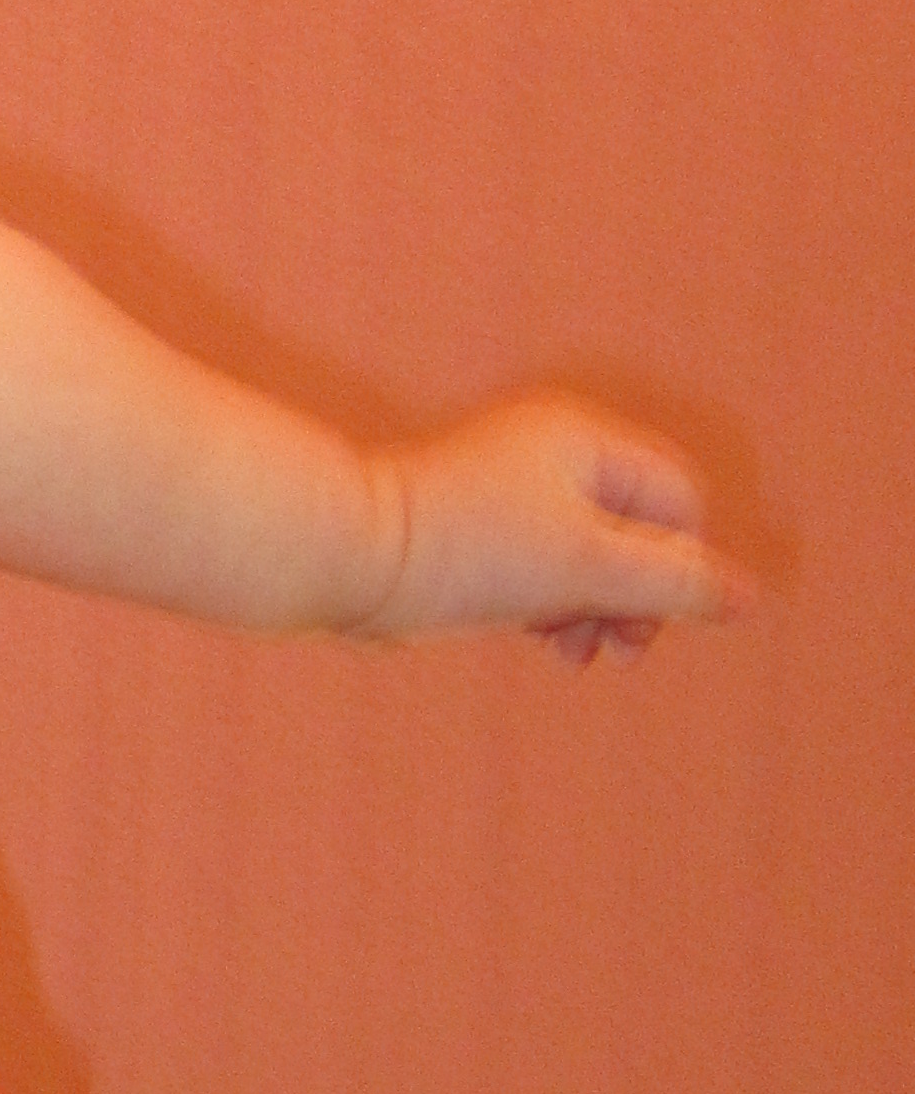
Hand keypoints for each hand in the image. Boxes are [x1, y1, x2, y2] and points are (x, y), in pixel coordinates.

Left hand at [358, 392, 748, 660]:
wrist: (344, 557)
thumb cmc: (463, 552)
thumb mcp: (585, 568)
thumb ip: (672, 581)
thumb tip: (750, 597)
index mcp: (583, 441)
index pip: (677, 500)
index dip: (677, 565)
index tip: (643, 618)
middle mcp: (549, 454)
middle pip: (637, 530)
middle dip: (636, 596)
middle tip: (615, 650)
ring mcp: (510, 492)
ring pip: (589, 557)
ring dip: (595, 610)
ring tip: (572, 652)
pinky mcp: (476, 533)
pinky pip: (542, 568)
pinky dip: (551, 606)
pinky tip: (540, 640)